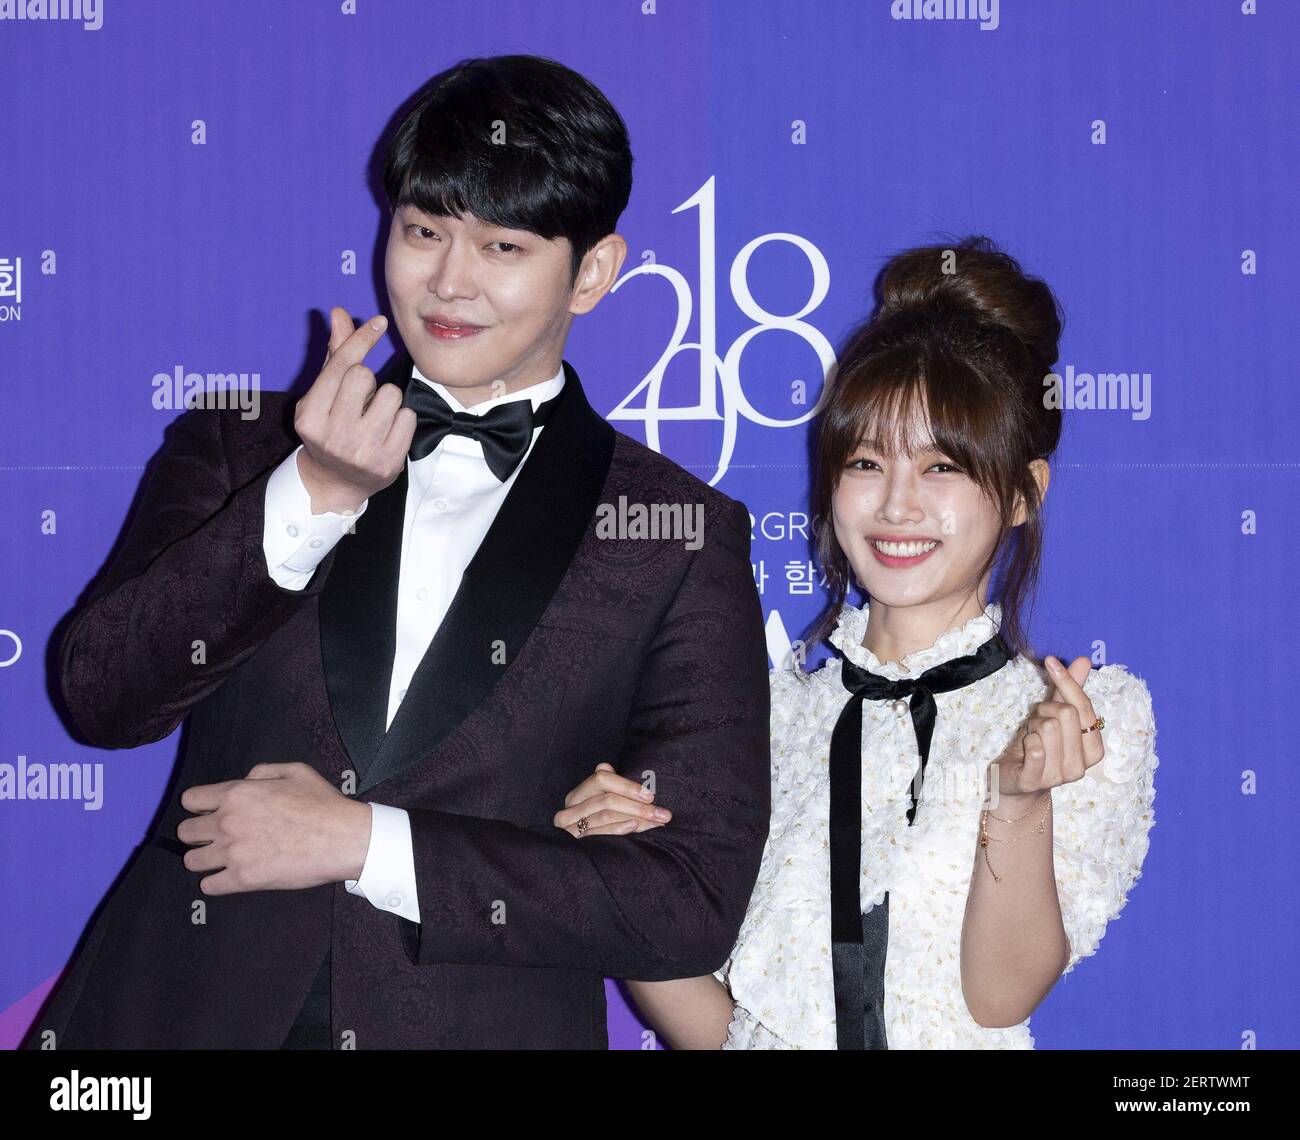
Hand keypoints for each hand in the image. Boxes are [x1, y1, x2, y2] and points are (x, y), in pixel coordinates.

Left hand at [177, 762, 371, 892]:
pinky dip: (216, 882)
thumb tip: (245, 780)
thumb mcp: (296, 771)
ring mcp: (233, 852)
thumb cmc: (323, 804)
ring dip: (205, 859)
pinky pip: (208, 886)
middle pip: (185, 832)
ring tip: (223, 859)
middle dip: (198, 834)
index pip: (190, 800)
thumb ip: (262, 771)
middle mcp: (228, 821)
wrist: (343, 838)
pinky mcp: (242, 880)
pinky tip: (230, 877)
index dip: (199, 806)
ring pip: (191, 861)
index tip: (208, 812)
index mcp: (237, 793)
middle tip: (217, 837)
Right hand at [293, 306, 417, 513]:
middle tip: (360, 401)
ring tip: (374, 418)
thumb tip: (340, 314)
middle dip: (367, 381)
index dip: (361, 339)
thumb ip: (334, 354)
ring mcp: (361, 451)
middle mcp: (333, 434)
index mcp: (310, 416)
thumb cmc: (329, 430)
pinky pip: (408, 417)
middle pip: (364, 376)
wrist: (336, 483)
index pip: (340, 366)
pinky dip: (401, 420)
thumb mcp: (322, 395)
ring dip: (387, 401)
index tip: (379, 322)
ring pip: (391, 394)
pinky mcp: (388, 462)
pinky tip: (387, 433)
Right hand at [553, 763, 671, 837]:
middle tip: (663, 814)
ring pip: (605, 814)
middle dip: (638, 806)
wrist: (581, 867)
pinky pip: (597, 833)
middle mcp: (570, 807)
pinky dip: (617, 828)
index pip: (601, 779)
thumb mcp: (605, 807)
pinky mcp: (572, 843)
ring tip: (656, 823)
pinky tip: (633, 827)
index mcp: (578, 794)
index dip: (627, 786)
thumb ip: (609, 788)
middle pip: (606, 798)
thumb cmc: (600, 830)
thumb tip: (604, 766)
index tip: (651, 796)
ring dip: (636, 817)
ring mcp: (568, 826)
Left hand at [992, 655, 1104, 803]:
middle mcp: (1081, 766)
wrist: (1016, 781)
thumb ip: (1070, 690)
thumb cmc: (1039, 745)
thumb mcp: (1055, 715)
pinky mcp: (1034, 781)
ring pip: (1048, 727)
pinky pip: (1035, 747)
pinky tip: (1025, 748)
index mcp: (1093, 750)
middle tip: (1037, 722)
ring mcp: (1059, 777)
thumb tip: (1085, 660)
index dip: (1068, 682)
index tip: (1052, 661)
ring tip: (1031, 737)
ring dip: (1032, 725)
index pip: (1086, 708)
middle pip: (1066, 714)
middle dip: (1045, 710)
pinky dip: (1026, 740)